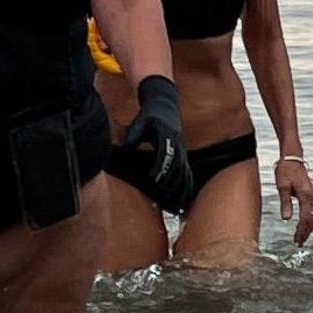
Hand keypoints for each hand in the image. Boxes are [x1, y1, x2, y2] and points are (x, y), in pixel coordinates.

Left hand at [120, 75, 194, 212]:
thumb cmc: (149, 116)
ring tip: (175, 206)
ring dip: (179, 190)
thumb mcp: (139, 123)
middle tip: (161, 198)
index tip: (153, 180)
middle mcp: (177, 145)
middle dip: (169, 184)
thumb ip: (133, 136)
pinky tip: (183, 202)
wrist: (165, 105)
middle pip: (176, 168)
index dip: (159, 169)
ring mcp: (182, 151)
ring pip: (184, 173)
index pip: (164, 155)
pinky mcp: (183, 156)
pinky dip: (186, 189)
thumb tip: (125, 149)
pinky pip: (188, 174)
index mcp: (166, 136)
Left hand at [274, 154, 312, 246]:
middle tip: (298, 243)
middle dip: (306, 233)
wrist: (292, 158)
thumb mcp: (282, 186)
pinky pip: (312, 212)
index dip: (302, 231)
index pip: (306, 218)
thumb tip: (286, 219)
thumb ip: (285, 203)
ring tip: (299, 238)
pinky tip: (302, 227)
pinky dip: (308, 222)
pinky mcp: (311, 196)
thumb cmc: (286, 170)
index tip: (297, 241)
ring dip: (308, 229)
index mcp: (307, 195)